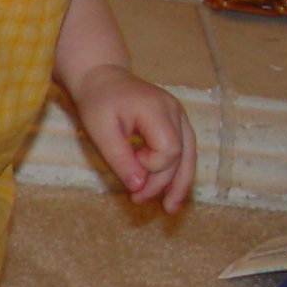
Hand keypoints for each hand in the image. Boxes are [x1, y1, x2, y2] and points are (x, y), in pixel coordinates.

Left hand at [66, 64, 194, 212]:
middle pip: (182, 154)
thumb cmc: (97, 102)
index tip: (128, 164)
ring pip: (189, 154)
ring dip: (179, 182)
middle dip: (162, 182)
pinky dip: (176, 170)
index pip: (170, 148)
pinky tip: (168, 191)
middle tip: (137, 200)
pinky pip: (183, 150)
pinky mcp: (175, 122)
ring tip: (170, 209)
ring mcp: (179, 115)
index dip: (152, 166)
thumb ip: (120, 158)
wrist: (102, 78)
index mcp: (156, 109)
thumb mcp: (100, 131)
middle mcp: (175, 111)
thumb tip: (139, 187)